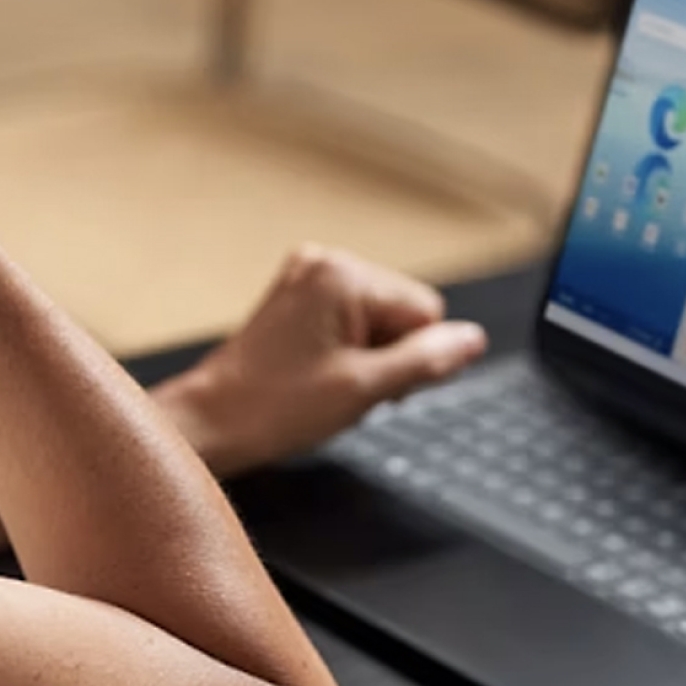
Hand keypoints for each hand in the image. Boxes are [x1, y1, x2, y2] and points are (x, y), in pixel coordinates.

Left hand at [154, 246, 487, 476]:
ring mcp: (308, 276)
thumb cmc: (274, 407)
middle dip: (388, 355)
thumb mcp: (364, 389)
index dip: (409, 358)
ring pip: (380, 319)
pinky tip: (319, 372)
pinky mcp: (298, 296)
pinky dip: (348, 350)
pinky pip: (352, 319)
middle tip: (345, 386)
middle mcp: (325, 262)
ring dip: (368, 356)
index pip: (425, 312)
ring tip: (327, 382)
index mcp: (343, 275)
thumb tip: (473, 340)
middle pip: (404, 312)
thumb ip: (427, 360)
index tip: (369, 384)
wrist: (212, 422)